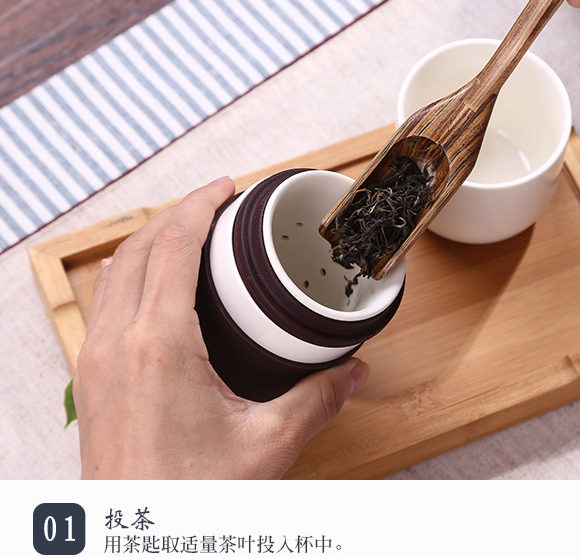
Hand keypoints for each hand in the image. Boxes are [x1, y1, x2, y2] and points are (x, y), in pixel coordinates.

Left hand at [73, 176, 369, 478]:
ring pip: (115, 270)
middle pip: (139, 246)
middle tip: (216, 202)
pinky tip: (160, 284)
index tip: (225, 188)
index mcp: (158, 345)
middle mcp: (117, 343)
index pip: (173, 246)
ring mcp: (97, 360)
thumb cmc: (189, 500)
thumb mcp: (267, 445)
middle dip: (177, 212)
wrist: (135, 539)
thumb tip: (355, 371)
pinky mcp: (94, 378)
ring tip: (190, 232)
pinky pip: (105, 300)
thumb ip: (318, 400)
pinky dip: (133, 272)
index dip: (199, 205)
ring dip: (151, 239)